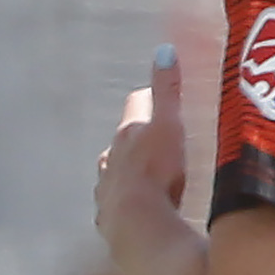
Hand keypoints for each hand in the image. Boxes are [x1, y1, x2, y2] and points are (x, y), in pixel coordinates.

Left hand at [93, 40, 190, 254]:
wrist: (136, 224)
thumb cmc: (156, 172)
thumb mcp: (168, 125)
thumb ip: (167, 90)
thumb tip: (164, 50)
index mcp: (127, 133)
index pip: (135, 104)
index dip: (148, 98)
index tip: (159, 98)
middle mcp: (110, 158)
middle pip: (122, 139)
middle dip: (137, 137)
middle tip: (156, 139)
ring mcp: (106, 187)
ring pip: (114, 171)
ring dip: (127, 169)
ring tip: (146, 174)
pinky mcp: (109, 216)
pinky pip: (116, 204)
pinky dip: (125, 201)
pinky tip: (137, 207)